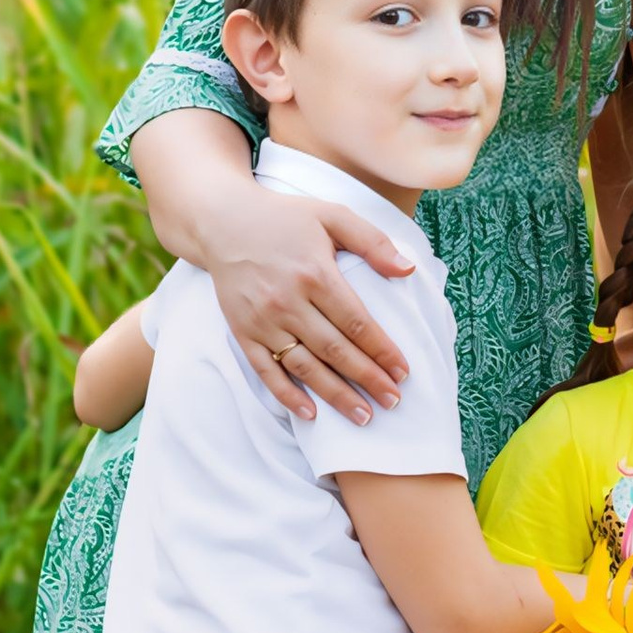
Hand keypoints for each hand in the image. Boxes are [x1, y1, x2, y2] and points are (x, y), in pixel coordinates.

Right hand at [130, 108, 416, 420]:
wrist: (223, 222)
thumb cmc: (286, 218)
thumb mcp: (332, 216)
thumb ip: (373, 242)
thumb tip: (409, 269)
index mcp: (315, 273)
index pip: (357, 323)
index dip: (382, 350)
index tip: (403, 372)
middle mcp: (288, 301)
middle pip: (335, 350)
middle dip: (368, 379)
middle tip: (393, 402)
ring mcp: (262, 320)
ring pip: (305, 366)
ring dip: (336, 395)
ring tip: (363, 416)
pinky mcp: (242, 332)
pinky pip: (266, 371)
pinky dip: (287, 395)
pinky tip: (310, 414)